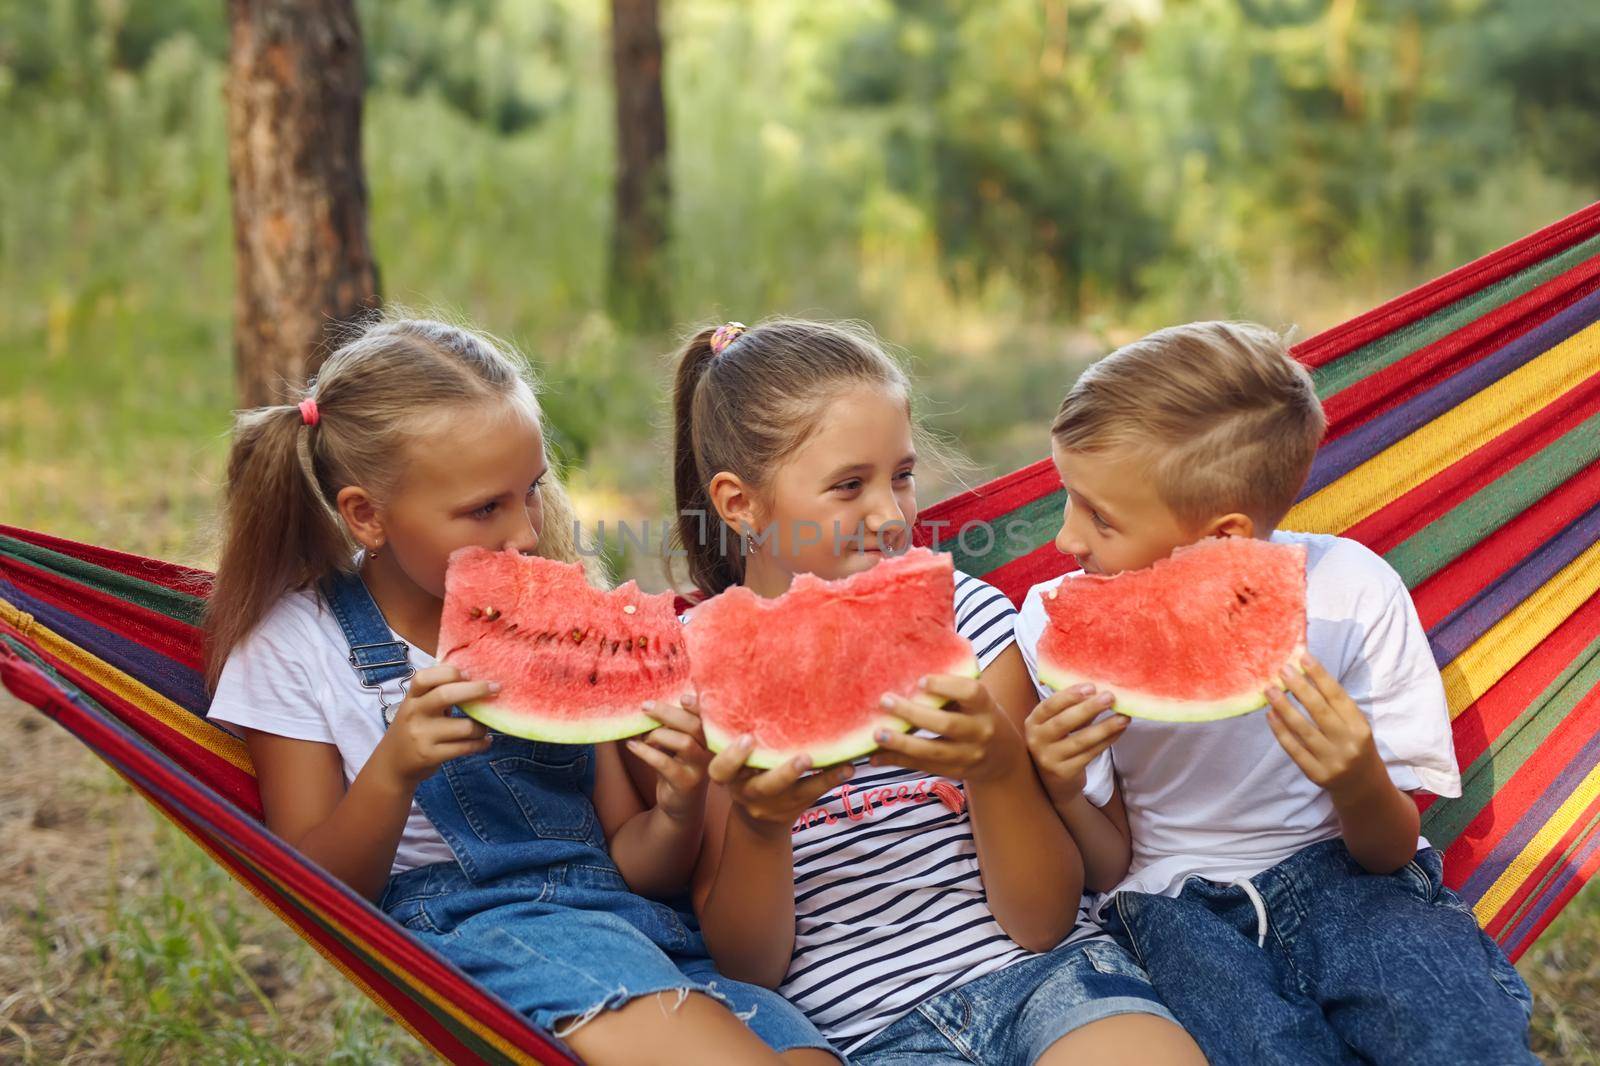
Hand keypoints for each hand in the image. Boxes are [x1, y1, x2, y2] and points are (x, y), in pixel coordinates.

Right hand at [373, 664, 494, 787]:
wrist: (391, 765)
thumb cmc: (413, 729)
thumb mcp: (416, 708)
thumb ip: (437, 694)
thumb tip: (475, 679)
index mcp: (411, 698)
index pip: (424, 678)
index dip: (449, 673)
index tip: (469, 673)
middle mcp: (414, 714)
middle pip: (445, 695)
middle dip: (476, 689)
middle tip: (496, 687)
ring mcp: (422, 736)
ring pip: (464, 727)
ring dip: (482, 726)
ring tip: (486, 727)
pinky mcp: (430, 756)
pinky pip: (465, 747)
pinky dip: (481, 743)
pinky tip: (485, 741)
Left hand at [625, 697, 712, 822]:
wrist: (681, 806)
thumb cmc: (677, 767)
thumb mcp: (676, 745)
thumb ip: (671, 727)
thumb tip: (649, 705)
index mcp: (708, 737)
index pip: (706, 716)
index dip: (697, 705)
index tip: (681, 697)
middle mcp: (710, 751)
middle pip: (695, 725)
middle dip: (668, 713)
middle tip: (645, 707)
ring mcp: (700, 768)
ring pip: (684, 742)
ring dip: (657, 735)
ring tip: (643, 737)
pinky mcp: (686, 783)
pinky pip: (665, 763)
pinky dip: (646, 752)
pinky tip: (632, 746)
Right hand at [707, 731, 853, 835]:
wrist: (757, 819)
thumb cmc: (739, 769)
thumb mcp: (722, 753)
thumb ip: (708, 725)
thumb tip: (687, 696)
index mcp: (727, 776)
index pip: (721, 770)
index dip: (733, 758)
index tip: (748, 739)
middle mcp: (748, 792)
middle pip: (764, 787)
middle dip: (784, 773)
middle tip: (804, 756)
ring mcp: (773, 803)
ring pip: (796, 794)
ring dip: (819, 778)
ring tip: (841, 763)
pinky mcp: (794, 808)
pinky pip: (815, 795)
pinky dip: (832, 780)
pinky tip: (849, 766)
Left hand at [869, 674, 1024, 783]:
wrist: (1004, 758)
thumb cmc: (980, 716)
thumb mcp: (979, 700)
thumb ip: (954, 686)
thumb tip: (913, 661)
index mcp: (985, 706)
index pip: (970, 693)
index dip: (946, 686)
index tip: (920, 680)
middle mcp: (980, 731)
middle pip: (946, 724)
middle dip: (913, 713)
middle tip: (885, 701)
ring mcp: (968, 755)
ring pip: (932, 751)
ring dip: (901, 743)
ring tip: (877, 734)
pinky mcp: (954, 772)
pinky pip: (923, 767)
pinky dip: (898, 761)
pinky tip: (876, 757)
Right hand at [1024, 685, 1125, 803]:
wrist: (1054, 781)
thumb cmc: (1058, 742)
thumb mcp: (1058, 724)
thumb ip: (1073, 708)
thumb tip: (1100, 689)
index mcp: (1033, 722)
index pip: (1049, 706)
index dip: (1069, 695)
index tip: (1091, 686)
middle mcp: (1036, 741)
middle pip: (1064, 722)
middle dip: (1088, 708)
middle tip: (1110, 697)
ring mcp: (1049, 758)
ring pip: (1080, 740)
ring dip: (1104, 727)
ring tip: (1124, 717)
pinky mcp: (1065, 772)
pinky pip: (1090, 754)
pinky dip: (1107, 741)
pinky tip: (1119, 731)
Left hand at [1266, 655, 1386, 803]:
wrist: (1361, 785)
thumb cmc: (1353, 745)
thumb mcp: (1354, 725)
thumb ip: (1333, 704)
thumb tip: (1304, 673)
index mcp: (1360, 727)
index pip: (1337, 696)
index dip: (1320, 675)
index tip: (1303, 657)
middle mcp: (1348, 743)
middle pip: (1320, 711)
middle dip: (1299, 687)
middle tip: (1282, 670)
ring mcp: (1332, 760)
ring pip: (1303, 729)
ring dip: (1284, 707)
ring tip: (1270, 689)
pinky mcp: (1316, 774)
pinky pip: (1294, 749)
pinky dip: (1280, 730)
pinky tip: (1270, 715)